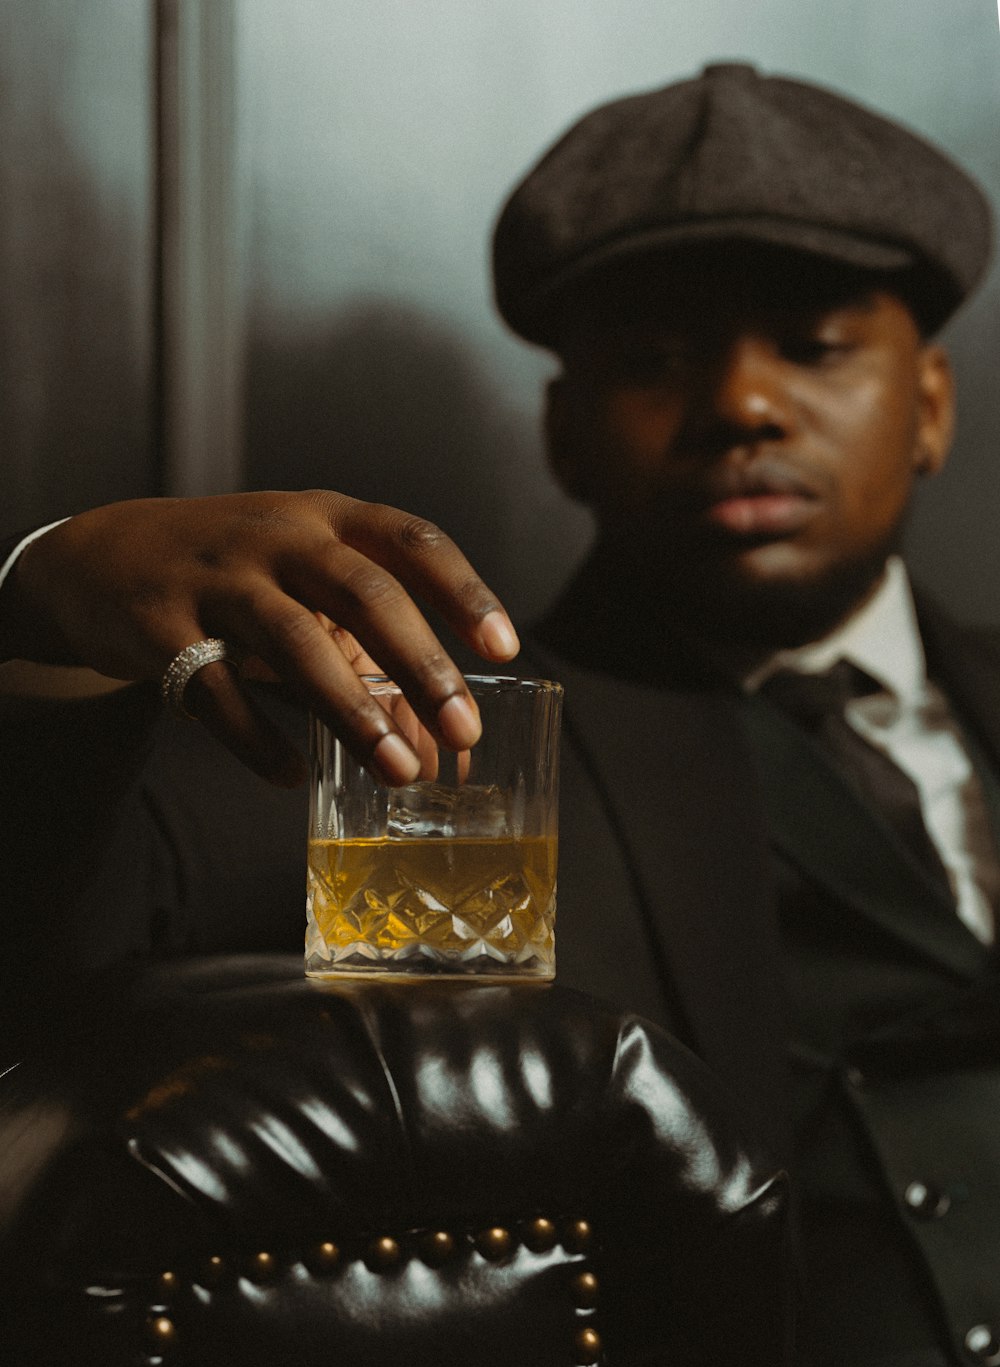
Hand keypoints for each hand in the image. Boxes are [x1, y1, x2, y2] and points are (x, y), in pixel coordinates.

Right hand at [2, 490, 518, 785]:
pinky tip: (292, 777)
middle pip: (364, 593)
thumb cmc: (238, 576)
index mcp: (327, 517)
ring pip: (295, 642)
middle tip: (464, 730)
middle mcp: (278, 535)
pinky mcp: (161, 627)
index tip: (505, 649)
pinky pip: (216, 692)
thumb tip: (438, 748)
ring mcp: (216, 576)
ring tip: (397, 771)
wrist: (102, 557)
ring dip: (352, 710)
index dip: (464, 593)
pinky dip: (257, 740)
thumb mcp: (304, 588)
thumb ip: (366, 656)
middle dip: (421, 665)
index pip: (412, 540)